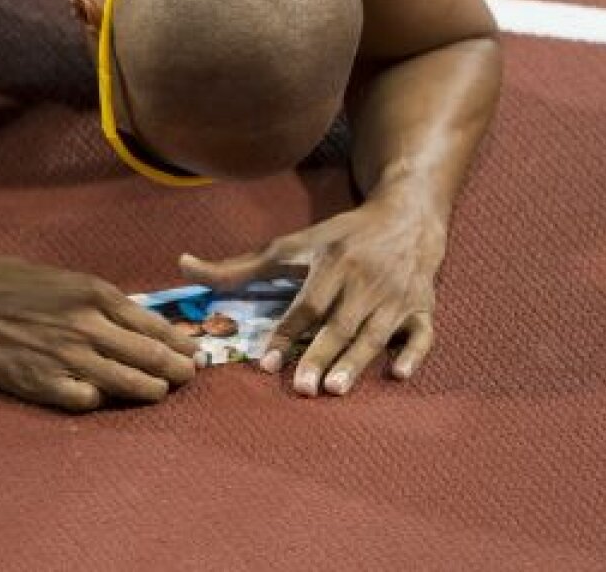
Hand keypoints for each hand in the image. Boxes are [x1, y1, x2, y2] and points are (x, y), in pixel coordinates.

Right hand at [0, 254, 199, 411]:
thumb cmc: (9, 282)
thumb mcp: (63, 278)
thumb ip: (99, 300)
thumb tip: (135, 318)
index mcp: (93, 292)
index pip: (151, 323)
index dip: (177, 341)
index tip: (192, 350)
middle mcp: (87, 325)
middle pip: (147, 356)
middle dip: (175, 368)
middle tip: (190, 375)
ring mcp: (68, 357)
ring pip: (126, 382)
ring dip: (151, 390)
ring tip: (161, 392)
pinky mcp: (46, 384)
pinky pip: (87, 400)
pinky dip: (101, 400)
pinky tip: (105, 398)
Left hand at [180, 201, 445, 396]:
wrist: (405, 216)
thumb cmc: (339, 237)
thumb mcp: (291, 245)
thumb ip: (239, 266)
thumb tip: (182, 265)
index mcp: (330, 262)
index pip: (306, 303)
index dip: (286, 332)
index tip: (265, 362)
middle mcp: (363, 279)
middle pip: (339, 323)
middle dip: (319, 355)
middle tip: (301, 390)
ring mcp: (396, 295)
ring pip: (375, 333)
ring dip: (357, 361)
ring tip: (334, 390)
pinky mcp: (424, 307)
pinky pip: (422, 333)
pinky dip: (412, 353)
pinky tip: (398, 373)